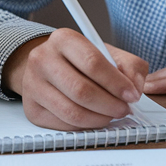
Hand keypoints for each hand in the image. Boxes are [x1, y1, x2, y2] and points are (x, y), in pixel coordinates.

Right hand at [2, 29, 150, 130]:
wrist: (48, 67)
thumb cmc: (81, 61)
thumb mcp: (108, 53)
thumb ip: (130, 66)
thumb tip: (135, 89)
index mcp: (63, 39)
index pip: (92, 63)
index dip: (116, 83)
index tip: (132, 95)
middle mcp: (42, 59)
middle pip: (81, 91)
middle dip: (110, 105)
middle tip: (124, 109)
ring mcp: (33, 85)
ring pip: (72, 112)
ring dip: (99, 119)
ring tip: (111, 115)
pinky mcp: (31, 108)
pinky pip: (64, 124)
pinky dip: (85, 126)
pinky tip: (93, 118)